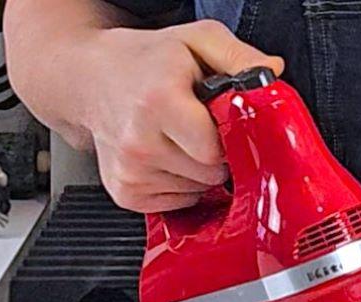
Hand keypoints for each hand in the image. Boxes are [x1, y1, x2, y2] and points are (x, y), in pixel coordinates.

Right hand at [78, 20, 282, 211]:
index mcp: (158, 102)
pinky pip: (179, 201)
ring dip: (197, 168)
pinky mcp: (125, 192)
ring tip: (177, 137)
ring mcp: (130, 171)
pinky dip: (180, 183)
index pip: (216, 150)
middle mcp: (139, 141)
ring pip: (197, 189)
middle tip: (197, 126)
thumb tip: (272, 73)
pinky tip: (165, 155)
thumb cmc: (144, 61)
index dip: (228, 138)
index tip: (220, 120)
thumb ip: (239, 57)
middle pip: (210, 173)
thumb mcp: (196, 40)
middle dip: (215, 153)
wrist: (89, 77)